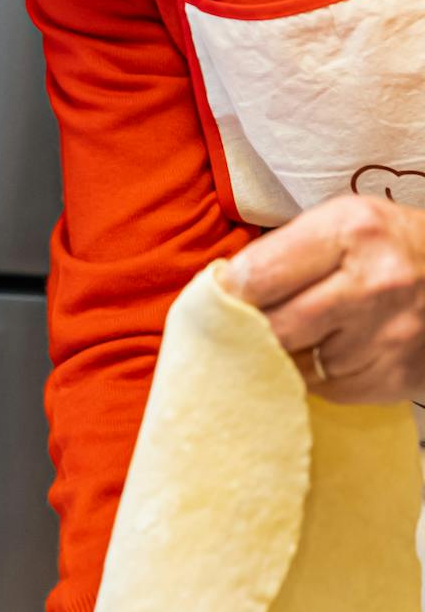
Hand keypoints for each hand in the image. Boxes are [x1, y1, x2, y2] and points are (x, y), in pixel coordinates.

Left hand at [223, 193, 424, 401]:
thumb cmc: (389, 245)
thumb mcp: (343, 221)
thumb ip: (284, 252)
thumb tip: (221, 294)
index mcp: (352, 230)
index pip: (257, 276)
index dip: (225, 294)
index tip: (216, 301)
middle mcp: (373, 283)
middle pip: (271, 328)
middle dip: (248, 331)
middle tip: (240, 326)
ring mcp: (388, 336)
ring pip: (294, 366)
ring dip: (280, 357)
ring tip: (292, 335)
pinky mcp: (396, 377)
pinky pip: (326, 389)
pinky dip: (315, 376)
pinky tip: (326, 352)